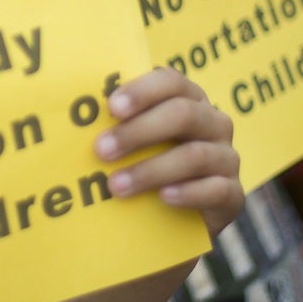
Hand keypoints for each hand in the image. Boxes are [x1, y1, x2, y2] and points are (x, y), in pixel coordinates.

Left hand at [94, 68, 242, 238]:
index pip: (171, 81)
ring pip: (194, 156)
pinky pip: (216, 190)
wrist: (165, 220)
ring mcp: (226, 158)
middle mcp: (212, 122)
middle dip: (138, 131)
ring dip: (151, 169)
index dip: (142, 91)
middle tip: (101, 150)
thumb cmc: (139, 165)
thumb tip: (69, 118)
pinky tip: (163, 198)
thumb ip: (113, 124)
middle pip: (182, 115)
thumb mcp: (128, 143)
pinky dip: (187, 193)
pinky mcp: (233, 195)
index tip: (111, 107)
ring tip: (116, 185)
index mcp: (186, 98)